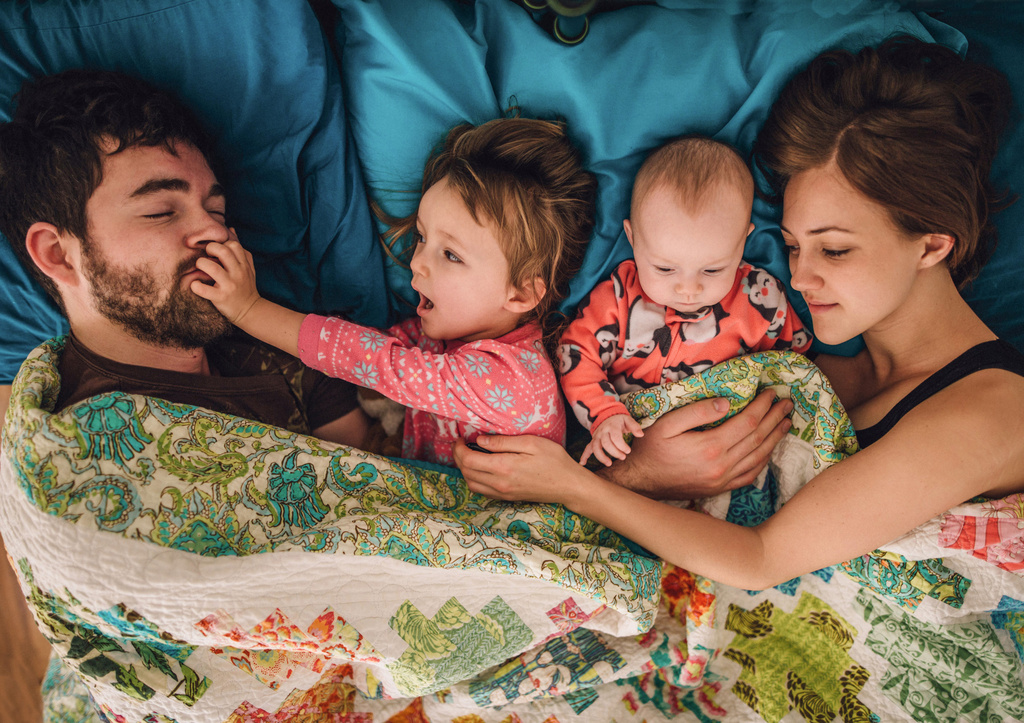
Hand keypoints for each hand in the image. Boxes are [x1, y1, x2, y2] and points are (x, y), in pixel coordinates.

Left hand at [190, 236, 261, 324]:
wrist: (250, 311)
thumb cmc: (246, 287)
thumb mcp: (248, 267)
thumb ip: (240, 250)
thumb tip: (231, 229)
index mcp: (244, 265)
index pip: (233, 245)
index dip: (222, 244)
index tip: (216, 251)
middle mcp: (238, 274)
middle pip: (223, 252)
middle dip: (210, 249)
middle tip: (206, 256)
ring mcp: (230, 286)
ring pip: (212, 268)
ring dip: (201, 265)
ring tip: (200, 268)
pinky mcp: (221, 298)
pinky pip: (204, 289)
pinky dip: (196, 286)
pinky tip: (195, 284)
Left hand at [454, 435, 585, 503]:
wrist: (568, 486)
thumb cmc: (554, 460)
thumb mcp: (531, 443)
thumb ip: (503, 441)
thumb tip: (480, 440)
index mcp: (503, 467)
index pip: (468, 459)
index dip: (459, 447)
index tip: (460, 437)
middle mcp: (499, 483)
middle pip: (466, 472)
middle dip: (458, 456)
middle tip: (461, 443)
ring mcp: (502, 493)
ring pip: (471, 483)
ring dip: (464, 469)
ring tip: (468, 454)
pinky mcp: (506, 498)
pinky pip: (481, 491)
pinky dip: (474, 479)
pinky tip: (479, 468)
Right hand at [581, 414, 643, 466]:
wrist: (607, 415)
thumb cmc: (619, 420)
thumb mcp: (628, 420)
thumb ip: (634, 427)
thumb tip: (641, 435)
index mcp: (612, 426)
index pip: (615, 437)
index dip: (622, 445)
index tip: (628, 451)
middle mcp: (602, 431)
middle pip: (606, 443)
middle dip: (615, 452)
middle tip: (623, 457)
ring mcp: (597, 436)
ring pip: (595, 447)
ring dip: (601, 457)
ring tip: (609, 464)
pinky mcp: (593, 441)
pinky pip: (587, 448)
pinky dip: (584, 456)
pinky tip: (582, 463)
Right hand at [601, 390, 792, 499]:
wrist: (640, 483)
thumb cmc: (650, 449)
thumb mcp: (668, 423)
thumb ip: (698, 412)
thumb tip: (726, 403)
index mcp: (711, 447)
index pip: (747, 422)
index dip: (763, 406)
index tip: (771, 393)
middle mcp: (722, 466)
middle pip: (758, 438)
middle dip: (775, 418)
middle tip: (787, 403)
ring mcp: (722, 480)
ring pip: (758, 457)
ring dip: (775, 438)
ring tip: (786, 422)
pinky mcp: (719, 489)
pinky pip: (750, 475)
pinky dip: (763, 460)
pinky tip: (768, 450)